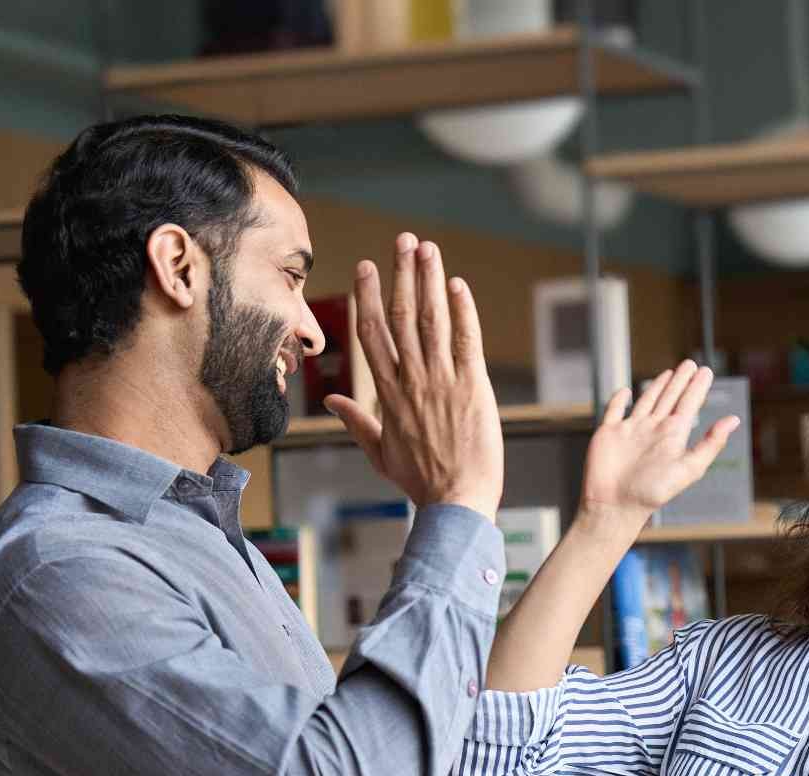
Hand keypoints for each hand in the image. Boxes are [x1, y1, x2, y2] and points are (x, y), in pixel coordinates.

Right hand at [324, 234, 503, 521]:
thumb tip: (334, 400)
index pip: (372, 334)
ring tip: (427, 248)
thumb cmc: (421, 481)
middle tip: (403, 240)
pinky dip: (462, 311)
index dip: (368, 296)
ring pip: (431, 320)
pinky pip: (466, 340)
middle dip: (401, 274)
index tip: (367, 266)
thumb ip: (357, 422)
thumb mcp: (380, 453)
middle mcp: (411, 380)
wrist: (455, 502)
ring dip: (428, 280)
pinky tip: (457, 285)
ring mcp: (442, 381)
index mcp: (387, 394)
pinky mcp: (473, 387)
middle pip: (400, 316)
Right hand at [579, 360, 739, 535]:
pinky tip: (625, 392)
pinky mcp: (609, 433)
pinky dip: (619, 400)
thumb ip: (710, 444)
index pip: (689, 404)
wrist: (615, 506)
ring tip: (669, 373)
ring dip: (658, 386)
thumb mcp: (689, 468)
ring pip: (647, 401)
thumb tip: (734, 420)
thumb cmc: (652, 493)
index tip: (706, 371)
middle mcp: (653, 430)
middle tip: (691, 364)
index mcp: (672, 436)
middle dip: (681, 381)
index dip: (698, 387)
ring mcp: (631, 430)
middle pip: (670, 398)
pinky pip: (614, 411)